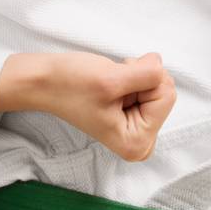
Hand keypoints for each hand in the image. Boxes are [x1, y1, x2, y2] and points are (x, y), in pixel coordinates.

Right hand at [40, 51, 176, 161]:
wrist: (44, 81)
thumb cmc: (71, 84)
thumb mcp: (113, 78)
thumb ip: (148, 74)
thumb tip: (162, 65)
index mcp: (137, 144)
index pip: (166, 96)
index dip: (143, 80)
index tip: (115, 86)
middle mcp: (140, 141)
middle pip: (165, 91)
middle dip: (141, 77)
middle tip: (111, 83)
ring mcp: (137, 127)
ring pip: (158, 85)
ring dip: (135, 74)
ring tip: (108, 84)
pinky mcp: (132, 113)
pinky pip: (149, 84)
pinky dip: (132, 74)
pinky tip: (111, 83)